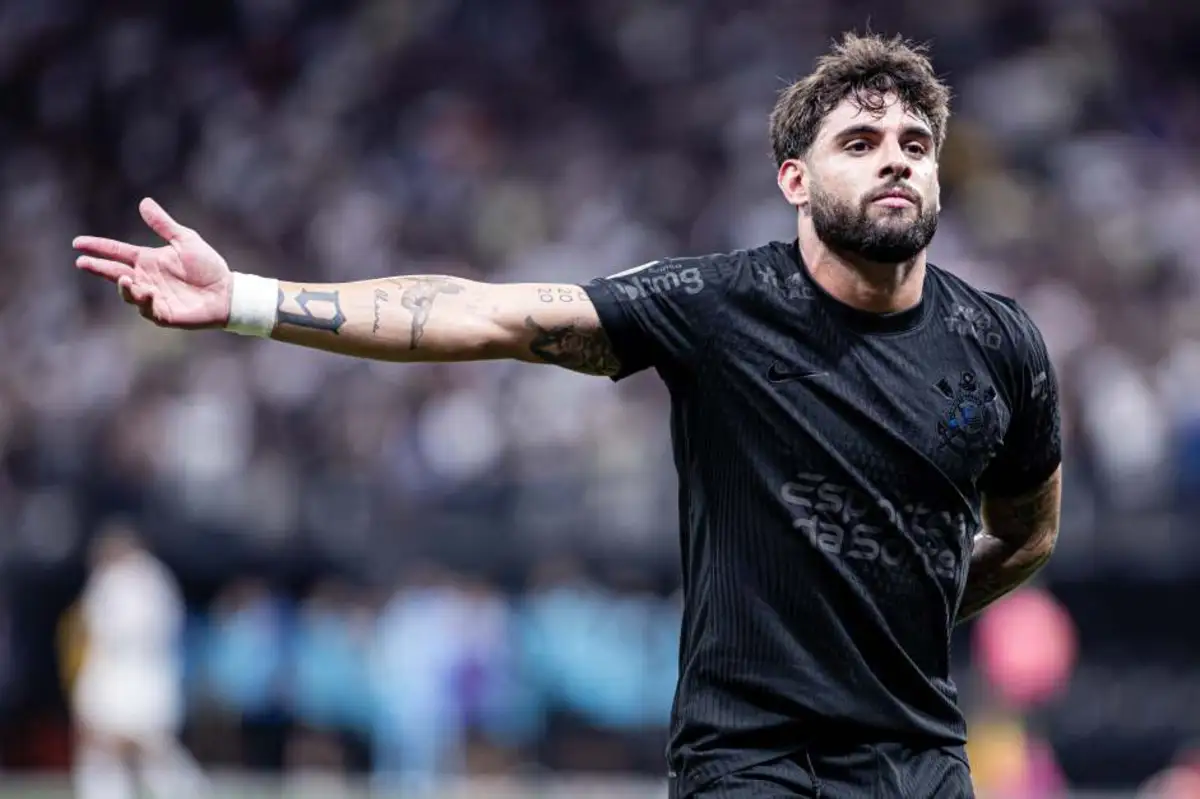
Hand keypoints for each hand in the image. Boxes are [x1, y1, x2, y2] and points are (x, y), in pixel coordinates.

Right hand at [74, 198, 234, 329]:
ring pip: (128, 293)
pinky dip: (143, 300)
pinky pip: (147, 309)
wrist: (227, 291)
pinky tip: (145, 291)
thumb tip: (144, 202)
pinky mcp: (163, 314)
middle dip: (98, 268)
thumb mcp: (185, 240)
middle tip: (82, 262)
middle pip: (115, 273)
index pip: (117, 252)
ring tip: (123, 277)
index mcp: (147, 260)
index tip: (78, 243)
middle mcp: (146, 278)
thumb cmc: (208, 266)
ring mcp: (153, 297)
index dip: (98, 248)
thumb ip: (163, 225)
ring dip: (124, 286)